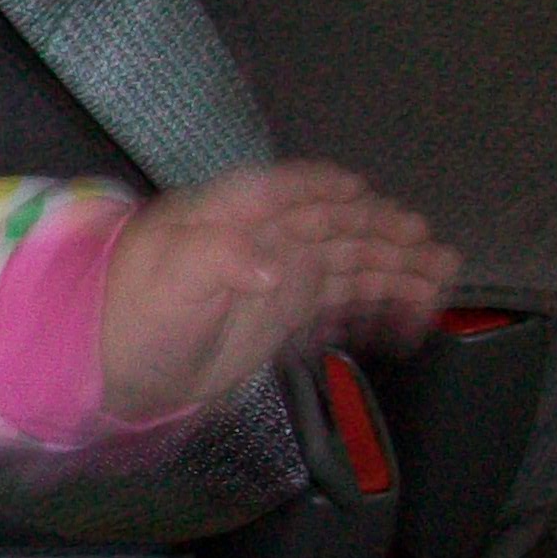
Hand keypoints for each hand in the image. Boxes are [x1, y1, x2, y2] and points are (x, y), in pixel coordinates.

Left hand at [100, 161, 458, 418]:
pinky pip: (341, 298)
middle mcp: (258, 237)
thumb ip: (218, 262)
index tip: (365, 191)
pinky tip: (414, 310)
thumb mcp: (168, 284)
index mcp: (224, 216)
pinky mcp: (281, 311)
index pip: (281, 189)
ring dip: (395, 265)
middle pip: (330, 225)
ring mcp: (274, 274)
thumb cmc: (131, 318)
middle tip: (433, 246)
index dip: (323, 186)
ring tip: (444, 274)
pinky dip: (380, 300)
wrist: (112, 371)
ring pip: (346, 261)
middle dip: (383, 232)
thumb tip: (276, 267)